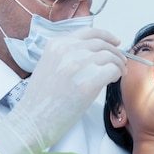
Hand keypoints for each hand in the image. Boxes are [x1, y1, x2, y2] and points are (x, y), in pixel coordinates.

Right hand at [0, 27, 126, 153]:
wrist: (31, 121)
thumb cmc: (40, 98)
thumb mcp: (49, 64)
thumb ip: (68, 54)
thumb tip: (95, 52)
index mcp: (56, 44)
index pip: (89, 32)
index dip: (106, 36)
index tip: (115, 42)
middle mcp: (66, 50)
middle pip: (102, 44)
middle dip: (116, 52)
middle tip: (121, 62)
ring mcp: (77, 65)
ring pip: (109, 56)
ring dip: (119, 64)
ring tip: (119, 73)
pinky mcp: (87, 83)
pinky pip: (112, 70)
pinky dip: (117, 73)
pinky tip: (114, 80)